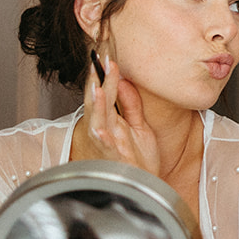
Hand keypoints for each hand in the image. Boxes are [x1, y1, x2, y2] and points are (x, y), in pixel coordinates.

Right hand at [86, 54, 162, 176]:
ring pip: (97, 111)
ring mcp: (105, 139)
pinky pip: (102, 132)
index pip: (107, 88)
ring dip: (97, 93)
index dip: (106, 68)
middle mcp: (104, 127)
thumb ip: (131, 105)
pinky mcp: (109, 152)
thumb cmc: (137, 163)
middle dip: (98, 73)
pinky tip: (98, 106)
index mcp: (111, 119)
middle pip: (98, 95)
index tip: (108, 46)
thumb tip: (124, 80)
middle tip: (101, 50)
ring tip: (98, 74)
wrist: (142, 191)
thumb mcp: (138, 128)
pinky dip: (99, 119)